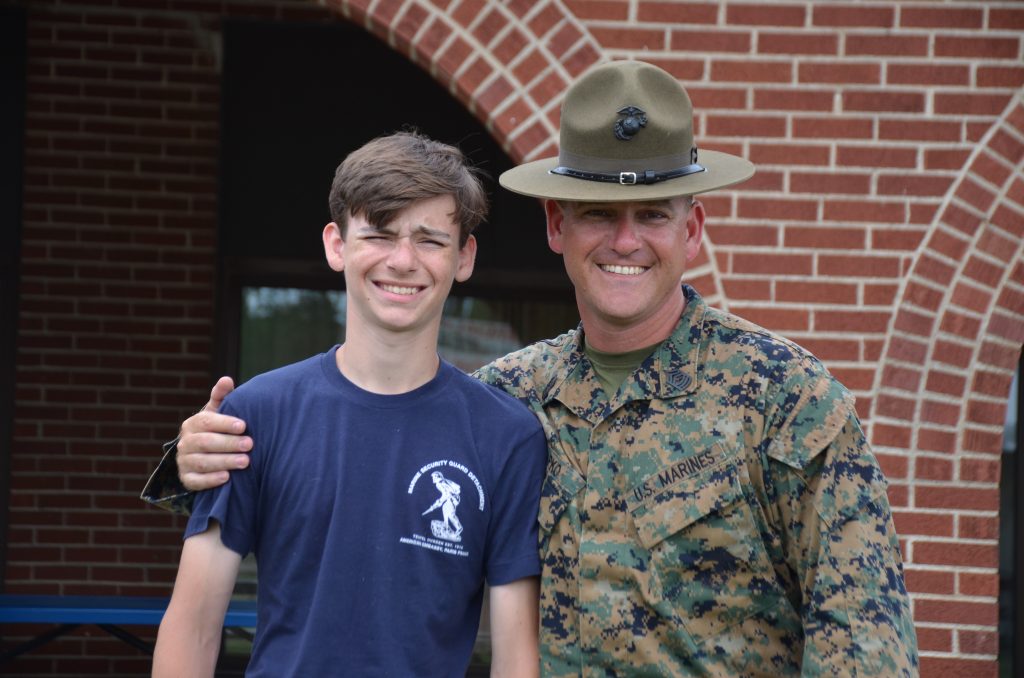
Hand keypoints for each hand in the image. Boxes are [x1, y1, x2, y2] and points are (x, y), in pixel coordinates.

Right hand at [177, 376, 251, 490]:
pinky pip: (196, 481)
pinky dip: (211, 480)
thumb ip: (222, 397)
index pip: (207, 422)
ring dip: (225, 462)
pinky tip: (227, 478)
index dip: (225, 423)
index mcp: (193, 424)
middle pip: (206, 442)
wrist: (202, 456)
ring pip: (202, 462)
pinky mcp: (187, 479)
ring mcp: (184, 461)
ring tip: (245, 462)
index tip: (243, 425)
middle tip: (250, 444)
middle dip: (229, 444)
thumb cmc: (216, 430)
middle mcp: (185, 442)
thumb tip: (227, 379)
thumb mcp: (218, 413)